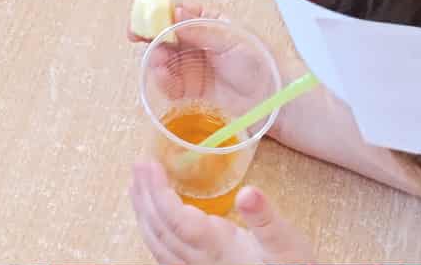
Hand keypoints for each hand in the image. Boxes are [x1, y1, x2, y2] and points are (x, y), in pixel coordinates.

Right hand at [129, 1, 282, 134]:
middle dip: (151, 39)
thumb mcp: (231, 40)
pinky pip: (171, 83)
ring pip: (165, 59)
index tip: (142, 21)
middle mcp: (198, 40)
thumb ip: (200, 29)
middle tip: (141, 43)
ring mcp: (194, 65)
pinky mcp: (193, 89)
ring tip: (160, 68)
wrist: (273, 100)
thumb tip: (173, 13)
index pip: (178, 12)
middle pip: (166, 36)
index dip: (157, 14)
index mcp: (209, 21)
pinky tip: (166, 82)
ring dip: (156, 62)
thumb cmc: (260, 62)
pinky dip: (164, 82)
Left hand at [130, 162, 310, 264]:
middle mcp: (201, 262)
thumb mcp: (286, 241)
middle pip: (161, 230)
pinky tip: (151, 219)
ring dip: (144, 213)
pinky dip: (153, 231)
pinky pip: (165, 255)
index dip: (158, 192)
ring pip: (159, 244)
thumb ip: (265, 218)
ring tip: (135, 185)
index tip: (149, 164)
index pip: (176, 220)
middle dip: (145, 196)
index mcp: (218, 248)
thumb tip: (249, 192)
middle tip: (137, 164)